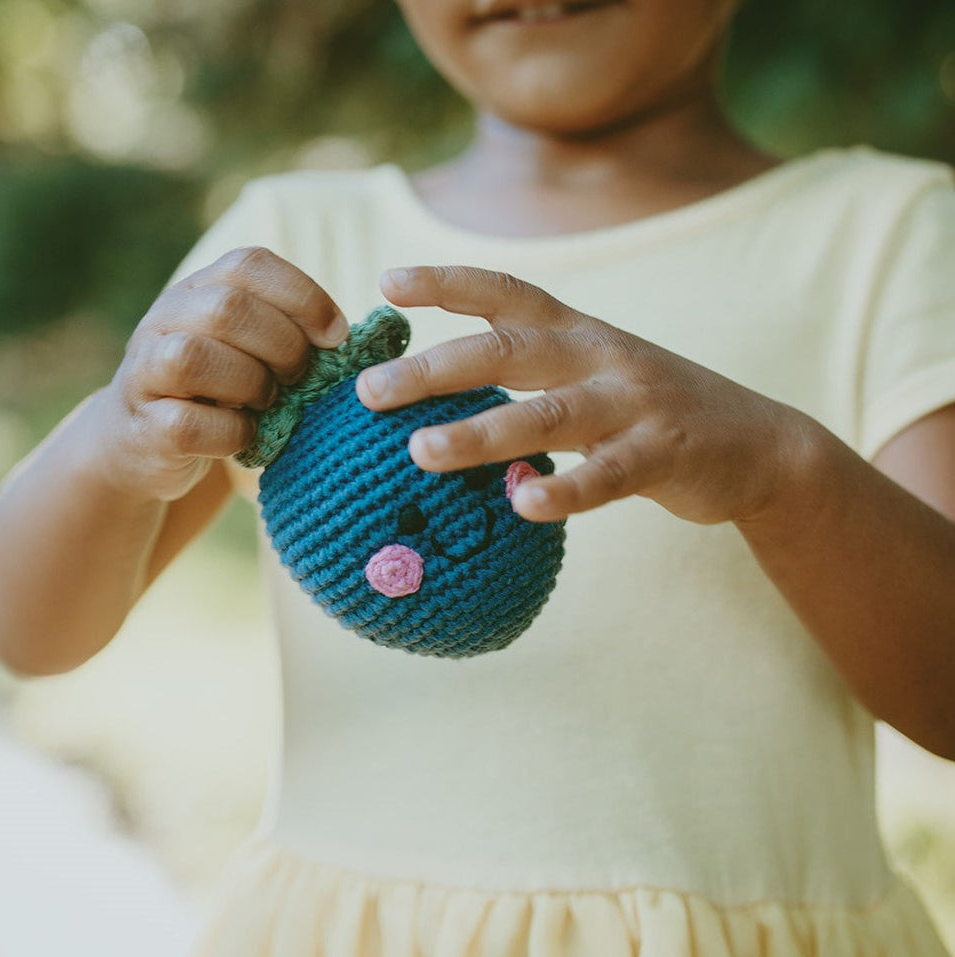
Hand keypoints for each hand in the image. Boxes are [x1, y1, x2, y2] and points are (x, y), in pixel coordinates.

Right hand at [97, 247, 349, 501]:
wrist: (145, 444)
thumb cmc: (218, 391)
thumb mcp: (250, 350)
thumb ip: (290, 334)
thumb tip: (358, 338)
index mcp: (199, 290)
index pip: (250, 264)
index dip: (303, 296)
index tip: (337, 336)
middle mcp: (165, 319)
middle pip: (227, 308)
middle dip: (282, 345)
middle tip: (301, 375)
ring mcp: (146, 371)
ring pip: (194, 357)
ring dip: (251, 384)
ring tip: (270, 402)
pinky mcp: (144, 427)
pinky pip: (187, 424)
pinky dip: (230, 432)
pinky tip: (246, 435)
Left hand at [356, 266, 812, 523]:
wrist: (759, 443)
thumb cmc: (649, 411)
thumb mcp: (590, 375)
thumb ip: (530, 377)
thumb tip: (439, 398)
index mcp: (577, 332)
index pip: (505, 293)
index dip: (447, 281)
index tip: (385, 282)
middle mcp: (600, 355)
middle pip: (509, 350)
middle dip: (435, 367)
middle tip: (368, 391)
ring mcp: (634, 402)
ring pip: (549, 413)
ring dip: (482, 431)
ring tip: (421, 452)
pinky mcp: (663, 453)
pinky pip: (608, 475)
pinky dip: (566, 491)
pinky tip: (523, 505)